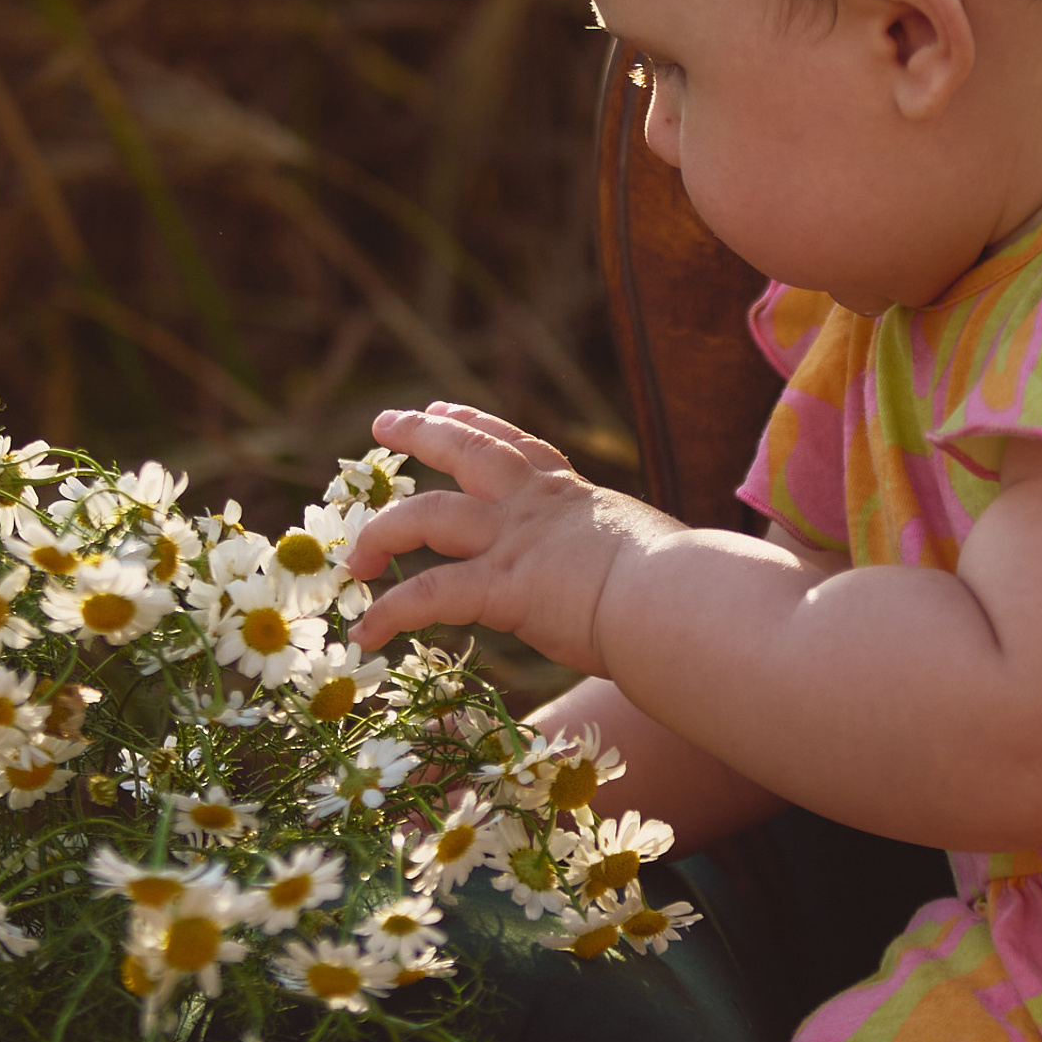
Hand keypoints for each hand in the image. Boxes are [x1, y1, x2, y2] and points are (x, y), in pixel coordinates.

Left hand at [347, 403, 670, 671]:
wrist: (682, 599)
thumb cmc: (686, 587)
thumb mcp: (651, 553)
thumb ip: (630, 557)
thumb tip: (655, 580)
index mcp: (573, 497)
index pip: (518, 446)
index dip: (477, 423)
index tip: (443, 408)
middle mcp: (535, 507)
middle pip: (464, 451)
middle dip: (419, 433)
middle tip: (382, 424)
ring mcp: (513, 542)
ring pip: (427, 516)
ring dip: (382, 533)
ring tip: (354, 560)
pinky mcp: (500, 587)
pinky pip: (427, 595)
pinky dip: (390, 614)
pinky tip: (366, 634)